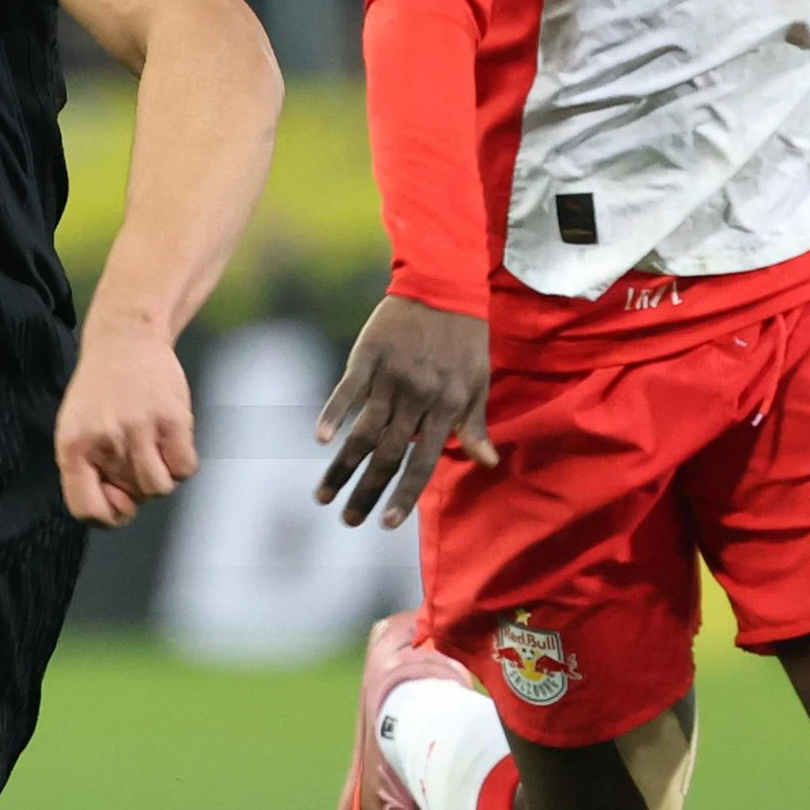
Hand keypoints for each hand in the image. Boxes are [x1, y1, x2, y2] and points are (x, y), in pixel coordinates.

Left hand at [56, 319, 199, 527]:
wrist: (124, 340)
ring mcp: (139, 429)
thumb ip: (87, 473)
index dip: (107, 515)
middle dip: (137, 484)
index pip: (86, 510)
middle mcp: (104, 441)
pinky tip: (171, 438)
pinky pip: (185, 468)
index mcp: (72, 448)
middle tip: (134, 449)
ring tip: (153, 446)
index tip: (117, 497)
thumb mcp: (74, 431)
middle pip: (133, 499)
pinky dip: (182, 461)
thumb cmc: (100, 393)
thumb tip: (120, 509)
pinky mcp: (172, 419)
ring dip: (161, 474)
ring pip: (159, 488)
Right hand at [314, 295, 497, 529]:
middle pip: (388, 454)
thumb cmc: (464, 340)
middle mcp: (418, 396)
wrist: (444, 285)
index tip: (387, 524)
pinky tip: (321, 440)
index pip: (423, 462)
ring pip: (364, 431)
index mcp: (446, 407)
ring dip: (342, 467)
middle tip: (349, 521)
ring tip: (323, 496)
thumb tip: (488, 462)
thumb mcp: (478, 382)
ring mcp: (391, 376)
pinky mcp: (368, 355)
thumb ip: (475, 425)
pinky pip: (348, 390)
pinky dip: (334, 414)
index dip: (404, 495)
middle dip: (367, 492)